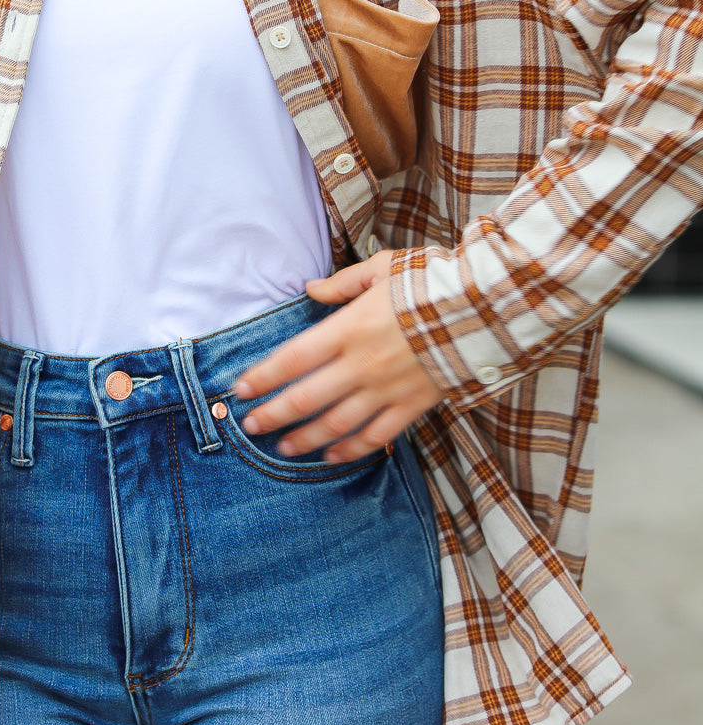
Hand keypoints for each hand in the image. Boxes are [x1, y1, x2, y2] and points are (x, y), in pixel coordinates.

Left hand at [232, 251, 443, 461]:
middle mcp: (361, 365)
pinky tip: (332, 456)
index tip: (240, 389)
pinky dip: (351, 450)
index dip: (263, 377)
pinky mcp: (412, 406)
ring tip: (283, 448)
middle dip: (274, 415)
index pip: (292, 359)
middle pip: (306, 399)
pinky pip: (375, 437)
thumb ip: (342, 283)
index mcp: (349, 329)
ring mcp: (386, 390)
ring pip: (336, 425)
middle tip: (251, 425)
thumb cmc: (429, 283)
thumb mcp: (382, 269)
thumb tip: (309, 288)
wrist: (483, 310)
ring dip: (305, 439)